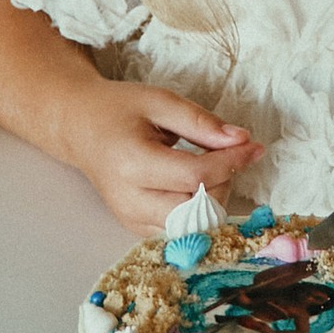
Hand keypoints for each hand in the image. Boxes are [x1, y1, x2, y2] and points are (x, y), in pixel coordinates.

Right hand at [61, 75, 262, 236]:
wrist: (79, 128)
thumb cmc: (118, 110)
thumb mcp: (160, 101)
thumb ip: (200, 122)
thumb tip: (241, 140)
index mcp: (131, 163)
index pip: (195, 177)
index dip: (231, 162)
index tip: (254, 146)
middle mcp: (129, 200)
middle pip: (197, 210)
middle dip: (224, 183)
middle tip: (227, 153)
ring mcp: (131, 219)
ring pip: (192, 227)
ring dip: (213, 200)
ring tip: (209, 167)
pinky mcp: (136, 228)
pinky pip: (180, 231)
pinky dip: (198, 211)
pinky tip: (196, 184)